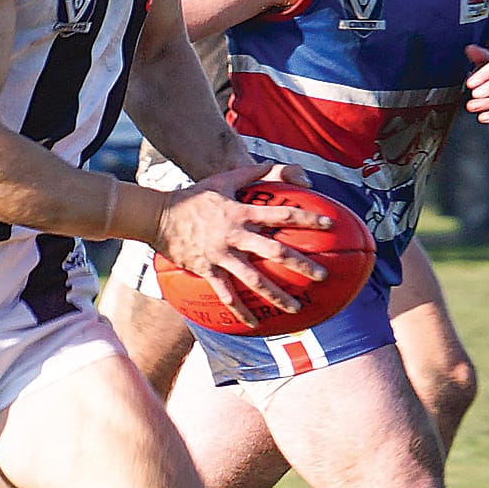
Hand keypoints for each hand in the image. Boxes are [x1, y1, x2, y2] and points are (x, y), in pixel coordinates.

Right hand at [154, 160, 330, 318]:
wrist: (159, 215)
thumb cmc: (193, 196)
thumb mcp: (222, 180)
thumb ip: (250, 173)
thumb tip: (272, 164)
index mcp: (242, 212)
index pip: (281, 215)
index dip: (306, 219)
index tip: (329, 225)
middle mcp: (235, 235)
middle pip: (274, 251)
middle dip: (300, 264)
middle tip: (322, 275)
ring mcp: (221, 255)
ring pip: (253, 279)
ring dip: (276, 294)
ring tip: (296, 307)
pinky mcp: (207, 270)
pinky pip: (226, 294)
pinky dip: (240, 310)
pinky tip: (254, 323)